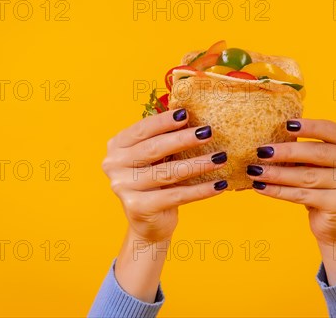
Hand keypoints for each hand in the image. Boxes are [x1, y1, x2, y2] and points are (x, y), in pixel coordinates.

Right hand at [101, 108, 227, 300]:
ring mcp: (123, 187)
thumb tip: (193, 116)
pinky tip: (219, 185)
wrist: (148, 222)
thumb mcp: (155, 158)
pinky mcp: (139, 207)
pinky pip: (177, 196)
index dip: (164, 121)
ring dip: (198, 164)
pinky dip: (201, 190)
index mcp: (117, 146)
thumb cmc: (155, 182)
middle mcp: (114, 165)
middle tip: (208, 132)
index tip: (187, 113)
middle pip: (154, 149)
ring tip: (220, 158)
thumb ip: (165, 138)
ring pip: (168, 172)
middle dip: (184, 139)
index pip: (142, 129)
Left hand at [247, 118, 335, 283]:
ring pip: (306, 176)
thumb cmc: (324, 187)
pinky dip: (278, 191)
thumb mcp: (319, 164)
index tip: (285, 124)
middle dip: (285, 152)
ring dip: (276, 174)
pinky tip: (261, 187)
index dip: (308, 126)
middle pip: (317, 153)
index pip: (330, 130)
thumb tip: (271, 137)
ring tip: (254, 171)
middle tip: (261, 151)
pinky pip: (302, 195)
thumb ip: (306, 149)